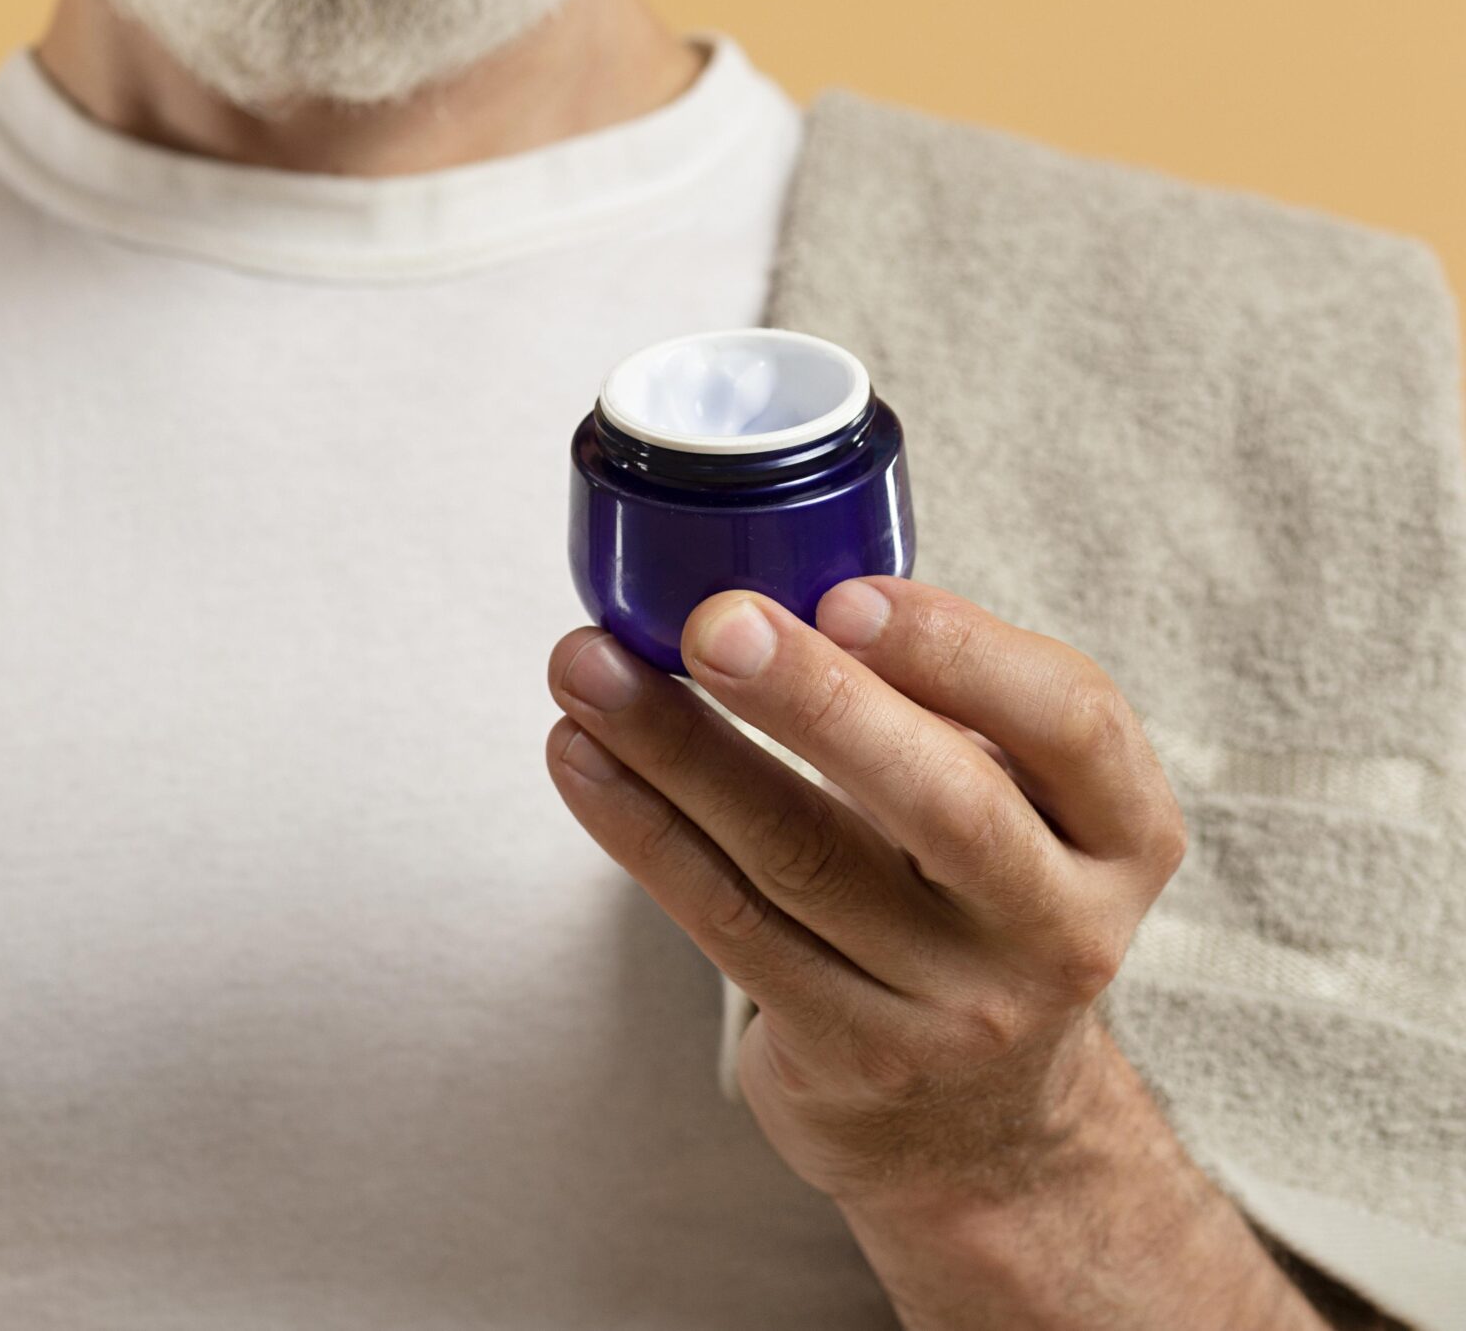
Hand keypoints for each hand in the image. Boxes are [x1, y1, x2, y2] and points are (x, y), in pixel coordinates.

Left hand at [543, 577, 1188, 1212]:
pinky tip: (581, 757)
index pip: (1072, 721)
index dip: (959, 651)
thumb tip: (761, 574)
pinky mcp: (851, 1053)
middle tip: (712, 622)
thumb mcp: (1017, 807)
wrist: (978, 1127)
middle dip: (815, 700)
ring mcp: (957, 1006)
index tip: (843, 589)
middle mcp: (1058, 926)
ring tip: (588, 668)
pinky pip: (727, 923)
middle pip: (939, 802)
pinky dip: (643, 831)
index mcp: (1121, 832)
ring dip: (678, 751)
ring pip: (799, 858)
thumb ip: (937, 706)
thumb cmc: (969, 901)